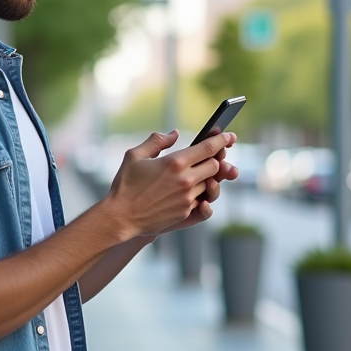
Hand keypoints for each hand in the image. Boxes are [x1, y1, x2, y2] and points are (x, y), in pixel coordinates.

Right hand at [103, 129, 236, 240]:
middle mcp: (186, 181)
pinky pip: (202, 201)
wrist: (120, 217)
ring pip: (210, 184)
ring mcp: (188, 199)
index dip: (222, 140)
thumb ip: (157, 141)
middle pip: (215, 166)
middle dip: (214, 160)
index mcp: (175, 162)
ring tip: (194, 175)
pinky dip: (199, 195)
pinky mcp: (186, 213)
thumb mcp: (135, 156)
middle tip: (210, 156)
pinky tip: (191, 192)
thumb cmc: (125, 184)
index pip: (209, 148)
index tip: (230, 136)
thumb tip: (174, 134)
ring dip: (206, 178)